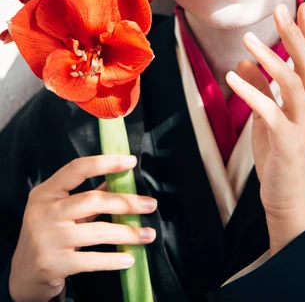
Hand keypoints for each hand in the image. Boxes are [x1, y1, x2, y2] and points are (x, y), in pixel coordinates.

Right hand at [9, 155, 157, 301]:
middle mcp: (44, 213)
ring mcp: (48, 239)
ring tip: (148, 234)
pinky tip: (129, 258)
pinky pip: (92, 260)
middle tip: (151, 205)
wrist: (23, 273)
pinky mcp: (55, 264)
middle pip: (93, 200)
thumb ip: (88, 195)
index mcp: (46, 193)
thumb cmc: (48, 233)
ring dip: (128, 233)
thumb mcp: (61, 209)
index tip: (131, 161)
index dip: (105, 163)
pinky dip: (113, 259)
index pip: (77, 169)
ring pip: (97, 232)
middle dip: (127, 202)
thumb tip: (120, 179)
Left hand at [226, 2, 304, 254]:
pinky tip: (232, 75)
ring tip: (248, 39)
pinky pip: (269, 111)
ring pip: (293, 84)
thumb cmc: (278, 155)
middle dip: (296, 35)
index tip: (301, 6)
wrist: (287, 198)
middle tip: (280, 10)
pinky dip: (250, 91)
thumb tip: (242, 62)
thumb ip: (259, 89)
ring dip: (270, 59)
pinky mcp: (286, 141)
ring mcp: (301, 125)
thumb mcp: (268, 117)